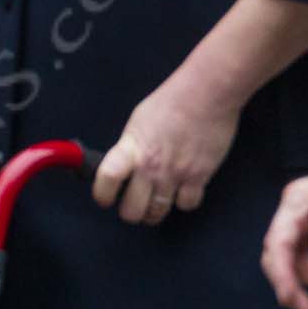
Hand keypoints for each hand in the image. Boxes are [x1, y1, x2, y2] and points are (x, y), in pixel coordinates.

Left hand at [91, 74, 239, 224]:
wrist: (205, 95)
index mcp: (131, 147)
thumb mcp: (138, 122)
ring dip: (154, 213)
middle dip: (130, 212)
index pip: (107, 179)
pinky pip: (187, 205)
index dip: (101, 194)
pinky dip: (184, 202)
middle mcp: (150, 166)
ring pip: (158, 213)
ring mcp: (175, 174)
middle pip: (132, 210)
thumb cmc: (171, 102)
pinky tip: (181, 192)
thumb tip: (124, 165)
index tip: (104, 199)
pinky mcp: (199, 177)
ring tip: (153, 207)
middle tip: (133, 207)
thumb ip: (130, 147)